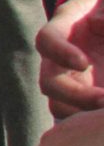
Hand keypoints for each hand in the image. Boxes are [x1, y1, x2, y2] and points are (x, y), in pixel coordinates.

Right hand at [41, 0, 103, 116]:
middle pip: (49, 84)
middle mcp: (61, 59)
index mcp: (65, 28)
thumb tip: (100, 25)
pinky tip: (103, 120)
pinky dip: (90, 121)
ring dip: (83, 116)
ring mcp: (74, 80)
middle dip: (76, 96)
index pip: (47, 40)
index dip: (59, 52)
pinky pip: (80, 116)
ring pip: (61, 107)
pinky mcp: (88, 96)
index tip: (84, 62)